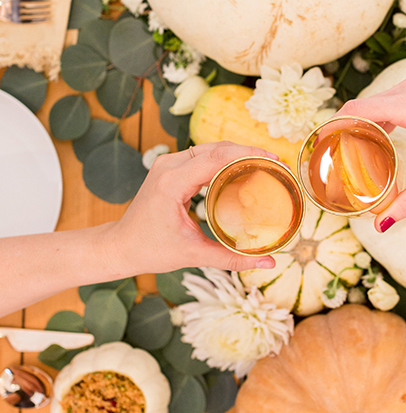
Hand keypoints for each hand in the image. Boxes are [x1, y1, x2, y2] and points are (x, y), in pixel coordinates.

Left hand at [106, 142, 277, 273]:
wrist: (121, 246)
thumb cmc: (151, 250)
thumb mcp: (193, 255)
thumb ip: (232, 259)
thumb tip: (268, 264)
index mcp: (172, 182)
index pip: (217, 157)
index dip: (249, 155)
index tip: (275, 161)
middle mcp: (169, 167)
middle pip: (216, 147)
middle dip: (248, 151)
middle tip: (276, 163)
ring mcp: (167, 164)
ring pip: (209, 148)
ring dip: (236, 152)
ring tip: (264, 164)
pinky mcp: (169, 168)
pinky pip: (201, 156)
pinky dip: (223, 159)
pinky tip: (241, 168)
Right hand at [339, 78, 405, 229]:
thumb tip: (382, 225)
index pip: (357, 109)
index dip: (334, 124)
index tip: (320, 143)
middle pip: (361, 106)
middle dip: (343, 127)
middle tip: (330, 153)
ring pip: (373, 103)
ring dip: (359, 122)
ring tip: (346, 147)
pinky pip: (385, 101)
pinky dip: (374, 117)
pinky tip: (371, 138)